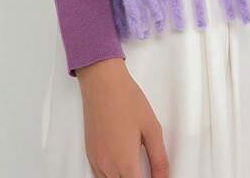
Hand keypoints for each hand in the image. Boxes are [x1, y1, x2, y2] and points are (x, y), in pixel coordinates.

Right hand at [77, 57, 168, 176]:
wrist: (102, 82)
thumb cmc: (126, 99)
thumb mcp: (152, 128)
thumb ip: (160, 159)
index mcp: (126, 163)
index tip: (155, 177)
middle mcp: (108, 167)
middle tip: (148, 172)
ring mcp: (96, 162)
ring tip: (135, 169)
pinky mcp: (90, 155)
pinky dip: (112, 177)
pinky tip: (122, 168)